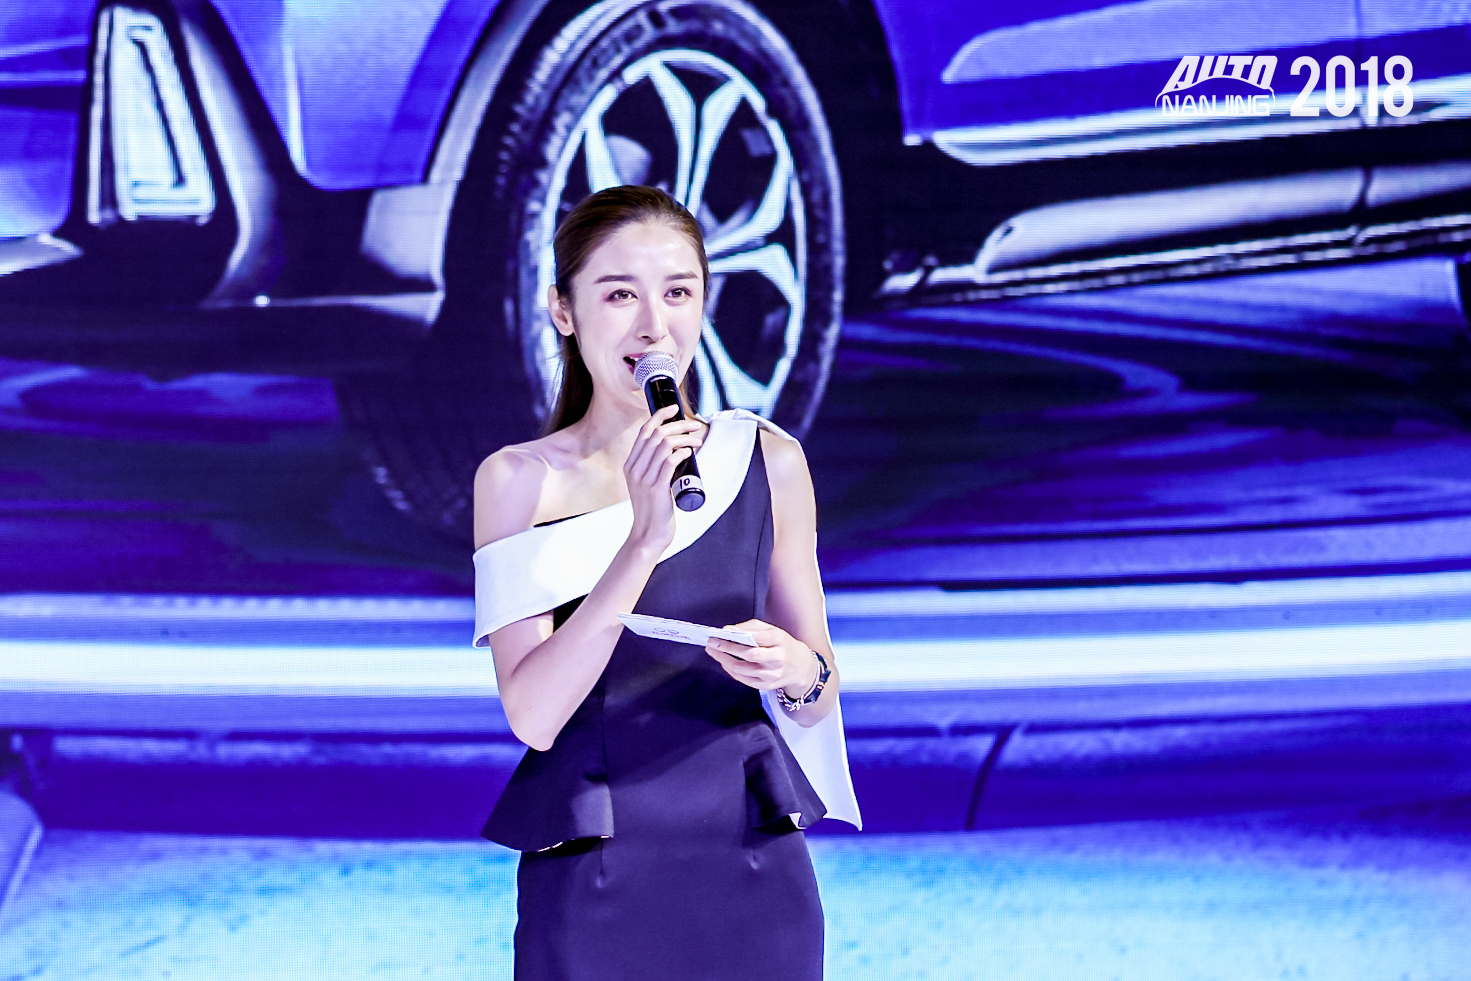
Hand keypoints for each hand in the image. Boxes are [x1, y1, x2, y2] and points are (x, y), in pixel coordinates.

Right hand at [624, 403, 703, 548]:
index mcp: (630, 465)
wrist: (647, 535)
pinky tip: (690, 451)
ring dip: (685, 438)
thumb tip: (675, 451)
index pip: (644, 431)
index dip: (659, 415)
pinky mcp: (657, 488)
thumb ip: (654, 469)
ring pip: (664, 445)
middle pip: (656, 434)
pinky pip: (670, 461)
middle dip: (678, 424)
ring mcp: (645, 478)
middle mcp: (635, 469)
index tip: (674, 408)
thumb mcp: (646, 485)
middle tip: (695, 426)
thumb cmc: (652, 510)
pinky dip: (682, 452)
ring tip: (698, 441)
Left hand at [705, 619, 818, 694]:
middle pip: (749, 655)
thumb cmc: (782, 644)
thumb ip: (751, 627)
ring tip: (713, 651)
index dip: (739, 635)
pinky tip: (723, 661)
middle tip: (711, 642)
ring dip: (723, 660)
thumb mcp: (772, 630)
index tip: (722, 631)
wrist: (800, 667)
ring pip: (742, 669)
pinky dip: (729, 669)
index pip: (758, 638)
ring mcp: (772, 675)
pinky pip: (742, 678)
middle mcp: (778, 659)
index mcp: (780, 641)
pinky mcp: (766, 686)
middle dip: (727, 648)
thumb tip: (729, 629)